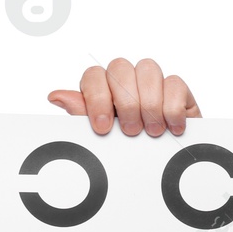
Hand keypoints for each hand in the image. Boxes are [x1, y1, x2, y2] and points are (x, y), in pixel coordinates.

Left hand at [49, 58, 199, 135]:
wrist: (162, 163)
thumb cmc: (126, 148)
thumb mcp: (101, 136)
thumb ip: (81, 114)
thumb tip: (55, 96)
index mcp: (102, 89)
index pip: (93, 75)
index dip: (96, 98)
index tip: (102, 127)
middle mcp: (125, 80)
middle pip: (120, 67)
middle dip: (125, 102)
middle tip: (130, 132)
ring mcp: (151, 82)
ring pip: (148, 68)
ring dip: (149, 104)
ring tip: (151, 131)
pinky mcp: (177, 90)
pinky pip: (175, 83)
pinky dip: (172, 108)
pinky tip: (171, 127)